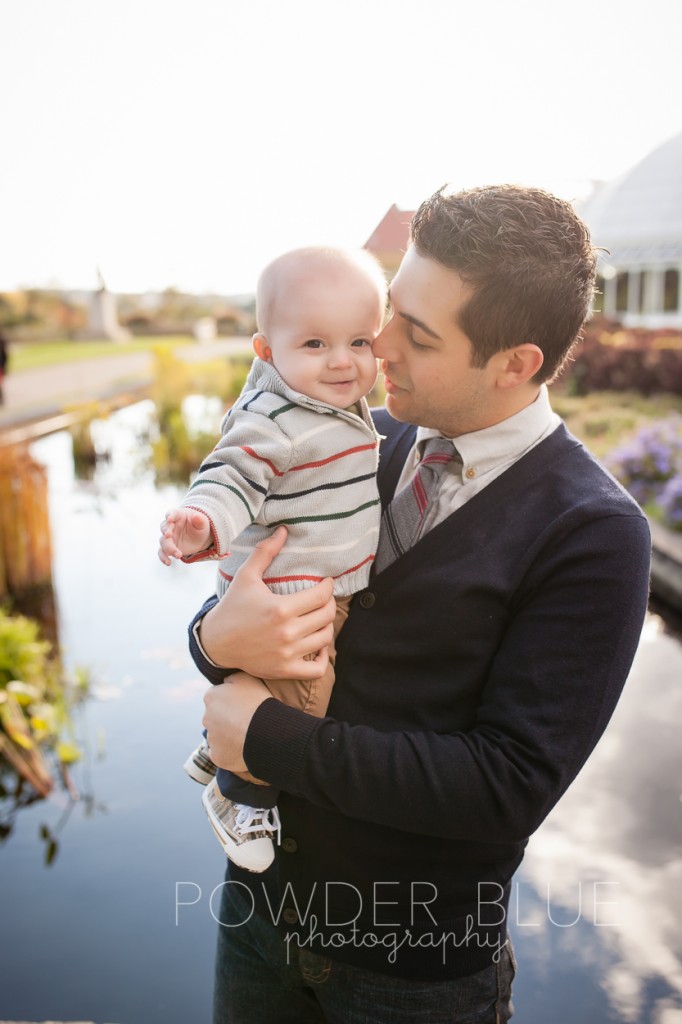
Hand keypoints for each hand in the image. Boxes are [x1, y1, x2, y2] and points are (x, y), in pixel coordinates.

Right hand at [158, 507, 210, 563]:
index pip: (171, 513)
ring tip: (178, 555)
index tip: (169, 519)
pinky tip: (168, 563)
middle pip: (164, 527)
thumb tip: (196, 517)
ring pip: (163, 541)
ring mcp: (168, 537)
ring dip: (168, 547)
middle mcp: (170, 526)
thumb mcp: (203, 522)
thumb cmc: (200, 526)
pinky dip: (163, 557)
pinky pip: (162, 552)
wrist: (200, 537)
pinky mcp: (168, 547)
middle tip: (169, 535)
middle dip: (166, 531)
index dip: (170, 515)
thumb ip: (200, 519)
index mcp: (177, 515)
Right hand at [199, 525, 335, 678]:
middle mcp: (287, 632)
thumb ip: (265, 552)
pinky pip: (318, 668)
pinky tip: (317, 645)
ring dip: (326, 626)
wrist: (216, 642)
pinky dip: (323, 658)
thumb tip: (283, 530)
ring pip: (325, 638)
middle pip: (327, 616)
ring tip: (318, 617)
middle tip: (322, 598)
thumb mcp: (246, 576)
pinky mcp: (285, 670)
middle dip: (329, 603)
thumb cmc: (233, 606)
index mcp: (280, 608)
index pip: (321, 595)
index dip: (329, 586)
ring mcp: (287, 653)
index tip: (326, 583)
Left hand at [202, 673, 270, 772]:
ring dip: (229, 735)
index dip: (232, 701)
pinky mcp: (217, 756)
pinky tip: (245, 748)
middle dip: (227, 719)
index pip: (217, 697)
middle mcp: (206, 717)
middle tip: (247, 720)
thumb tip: (226, 682)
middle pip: (216, 717)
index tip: (245, 705)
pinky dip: (231, 752)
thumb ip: (232, 678)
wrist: (267, 732)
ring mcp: (211, 738)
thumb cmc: (259, 702)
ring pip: (219, 736)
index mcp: (211, 697)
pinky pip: (223, 753)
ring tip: (250, 735)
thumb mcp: (248, 678)